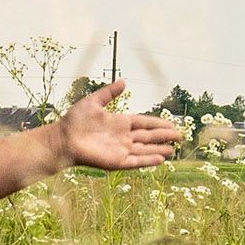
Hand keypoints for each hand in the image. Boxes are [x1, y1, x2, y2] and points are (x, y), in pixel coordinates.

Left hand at [53, 81, 182, 172]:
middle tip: (180, 135)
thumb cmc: (75, 120)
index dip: (158, 123)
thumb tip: (124, 81)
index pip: (144, 123)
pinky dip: (148, 160)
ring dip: (159, 149)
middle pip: (148, 137)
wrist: (63, 139)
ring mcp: (120, 150)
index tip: (171, 124)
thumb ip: (109, 93)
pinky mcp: (116, 162)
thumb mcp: (93, 101)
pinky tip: (160, 158)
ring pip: (145, 150)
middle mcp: (123, 137)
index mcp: (119, 122)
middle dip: (164, 136)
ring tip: (174, 149)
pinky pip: (136, 162)